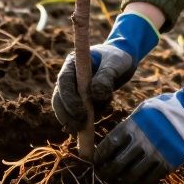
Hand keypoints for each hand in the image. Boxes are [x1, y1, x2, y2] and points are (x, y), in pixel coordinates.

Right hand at [51, 11, 158, 131]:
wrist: (124, 61)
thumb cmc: (119, 57)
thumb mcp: (115, 63)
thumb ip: (106, 77)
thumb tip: (95, 95)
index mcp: (73, 64)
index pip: (63, 81)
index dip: (68, 98)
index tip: (80, 112)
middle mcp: (70, 77)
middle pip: (59, 98)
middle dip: (67, 114)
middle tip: (79, 126)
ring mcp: (75, 89)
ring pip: (66, 108)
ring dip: (74, 119)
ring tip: (89, 126)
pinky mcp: (82, 100)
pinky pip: (79, 113)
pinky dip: (88, 118)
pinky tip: (102, 113)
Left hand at [95, 63, 183, 183]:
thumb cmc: (164, 109)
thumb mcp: (143, 110)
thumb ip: (129, 125)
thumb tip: (111, 143)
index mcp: (133, 124)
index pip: (110, 144)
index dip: (101, 156)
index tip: (96, 162)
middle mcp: (143, 140)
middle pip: (118, 162)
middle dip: (107, 172)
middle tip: (103, 176)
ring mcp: (156, 152)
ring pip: (133, 174)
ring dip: (123, 181)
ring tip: (119, 183)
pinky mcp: (169, 162)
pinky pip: (151, 179)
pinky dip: (142, 183)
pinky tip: (138, 183)